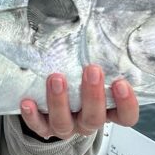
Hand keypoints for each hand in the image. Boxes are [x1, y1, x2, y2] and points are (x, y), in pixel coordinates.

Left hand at [20, 66, 138, 140]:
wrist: (51, 104)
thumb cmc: (78, 83)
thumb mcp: (92, 74)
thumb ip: (99, 60)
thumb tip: (99, 26)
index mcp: (106, 111)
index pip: (125, 116)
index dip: (126, 104)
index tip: (121, 83)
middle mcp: (86, 121)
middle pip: (94, 118)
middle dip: (93, 95)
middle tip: (91, 70)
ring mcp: (66, 127)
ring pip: (64, 122)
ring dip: (60, 101)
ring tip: (56, 78)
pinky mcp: (44, 127)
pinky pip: (38, 126)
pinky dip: (32, 115)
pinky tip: (28, 101)